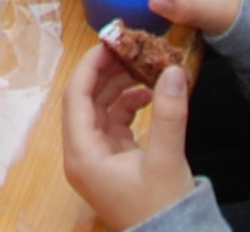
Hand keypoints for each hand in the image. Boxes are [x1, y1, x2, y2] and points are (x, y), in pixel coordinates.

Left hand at [58, 44, 194, 231]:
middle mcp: (82, 154)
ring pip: (100, 109)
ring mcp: (96, 157)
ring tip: (143, 67)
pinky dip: (128, 105)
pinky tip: (148, 95)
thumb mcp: (166, 159)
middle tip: (128, 48)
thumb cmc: (161, 207)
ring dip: (119, 86)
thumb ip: (169, 113)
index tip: (109, 42)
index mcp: (82, 154)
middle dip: (106, 72)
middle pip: (85, 100)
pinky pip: (113, 122)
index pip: (75, 97)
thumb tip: (174, 70)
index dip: (90, 66)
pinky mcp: (112, 160)